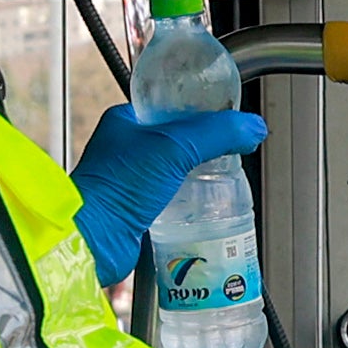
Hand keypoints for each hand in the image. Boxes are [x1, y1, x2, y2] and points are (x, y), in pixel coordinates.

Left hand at [66, 99, 264, 293]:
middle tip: (230, 153)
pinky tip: (206, 205)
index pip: (171, 106)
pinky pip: (173, 199)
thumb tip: (253, 127)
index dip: (201, 110)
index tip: (226, 117)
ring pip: (178, 171)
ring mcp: (131, 181)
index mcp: (126, 122)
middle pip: (180, 140)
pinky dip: (191, 201)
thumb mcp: (173, 147)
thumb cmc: (115, 189)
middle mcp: (126, 149)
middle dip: (206, 148)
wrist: (94, 241)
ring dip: (200, 177)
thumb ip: (217, 134)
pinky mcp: (138, 209)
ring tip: (223, 180)